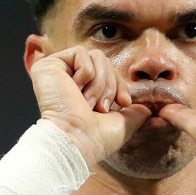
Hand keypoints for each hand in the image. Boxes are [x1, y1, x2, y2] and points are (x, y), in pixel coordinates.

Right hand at [30, 46, 150, 166]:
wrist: (75, 141)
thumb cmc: (95, 138)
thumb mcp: (123, 123)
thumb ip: (135, 112)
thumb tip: (148, 109)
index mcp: (83, 91)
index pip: (109, 72)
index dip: (120, 84)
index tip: (124, 102)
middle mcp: (68, 80)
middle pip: (104, 61)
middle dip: (110, 85)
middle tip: (101, 107)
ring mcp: (57, 72)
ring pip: (95, 56)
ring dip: (99, 83)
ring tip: (87, 103)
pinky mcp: (48, 66)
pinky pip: (80, 53)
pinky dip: (85, 73)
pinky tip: (74, 90)